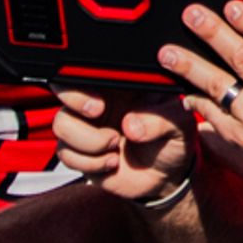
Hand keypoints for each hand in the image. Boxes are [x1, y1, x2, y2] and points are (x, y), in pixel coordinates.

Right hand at [54, 85, 195, 205]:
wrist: (167, 175)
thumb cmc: (173, 139)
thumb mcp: (180, 123)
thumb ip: (161, 118)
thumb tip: (132, 125)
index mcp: (119, 84)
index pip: (89, 67)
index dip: (84, 78)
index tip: (101, 101)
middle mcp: (97, 100)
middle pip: (62, 88)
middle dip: (76, 102)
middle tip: (99, 113)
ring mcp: (85, 126)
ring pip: (62, 125)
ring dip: (89, 141)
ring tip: (115, 145)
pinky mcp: (80, 153)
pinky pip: (66, 154)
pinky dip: (90, 163)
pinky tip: (112, 163)